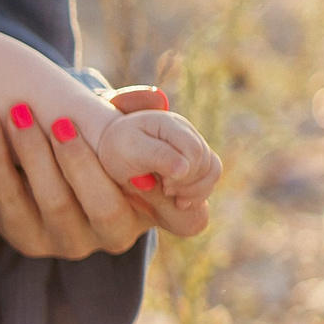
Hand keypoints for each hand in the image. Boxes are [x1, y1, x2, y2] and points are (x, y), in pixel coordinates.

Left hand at [0, 85, 208, 259]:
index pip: (186, 221)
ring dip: (34, 153)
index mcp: (153, 211)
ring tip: (17, 113)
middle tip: (60, 121)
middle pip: (106, 209)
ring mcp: (70, 242)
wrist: (39, 159)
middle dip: (82, 163)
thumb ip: (137, 113)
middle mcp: (116, 235)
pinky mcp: (26, 238)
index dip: (175, 200)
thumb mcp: (118, 126)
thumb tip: (154, 99)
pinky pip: (8, 198)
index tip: (151, 169)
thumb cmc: (94, 140)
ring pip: (54, 202)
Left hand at [94, 110, 221, 233]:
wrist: (112, 152)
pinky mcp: (195, 159)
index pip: (193, 151)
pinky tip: (179, 200)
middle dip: (188, 183)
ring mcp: (193, 143)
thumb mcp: (129, 153)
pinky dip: (198, 192)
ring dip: (195, 190)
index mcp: (167, 123)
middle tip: (165, 191)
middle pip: (207, 162)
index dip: (183, 174)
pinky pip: (210, 177)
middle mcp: (185, 130)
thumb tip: (184, 169)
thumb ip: (156, 157)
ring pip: (212, 170)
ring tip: (170, 194)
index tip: (163, 186)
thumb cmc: (117, 152)